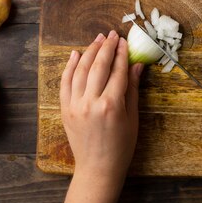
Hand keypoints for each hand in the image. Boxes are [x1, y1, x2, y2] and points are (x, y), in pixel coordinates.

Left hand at [60, 31, 142, 202]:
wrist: (98, 168)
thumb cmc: (121, 146)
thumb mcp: (132, 118)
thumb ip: (132, 89)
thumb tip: (136, 65)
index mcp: (111, 105)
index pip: (117, 71)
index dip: (121, 54)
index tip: (123, 41)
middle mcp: (91, 102)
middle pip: (98, 66)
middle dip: (106, 47)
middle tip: (111, 35)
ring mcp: (75, 105)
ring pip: (80, 70)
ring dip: (89, 52)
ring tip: (97, 39)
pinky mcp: (65, 109)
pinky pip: (65, 82)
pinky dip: (69, 66)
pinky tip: (75, 54)